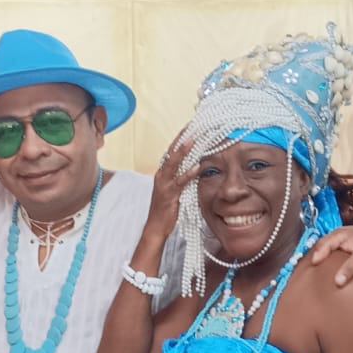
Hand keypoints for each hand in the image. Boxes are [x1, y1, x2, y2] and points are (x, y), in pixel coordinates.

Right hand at [146, 127, 198, 242]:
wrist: (156, 225)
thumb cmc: (166, 208)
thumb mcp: (175, 189)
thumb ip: (182, 176)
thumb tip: (196, 166)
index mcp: (162, 172)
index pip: (171, 151)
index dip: (180, 138)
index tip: (190, 127)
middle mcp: (161, 175)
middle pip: (171, 152)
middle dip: (181, 139)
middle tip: (192, 126)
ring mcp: (164, 184)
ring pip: (173, 164)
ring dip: (183, 151)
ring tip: (193, 140)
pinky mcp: (169, 194)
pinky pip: (179, 182)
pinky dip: (188, 174)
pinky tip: (196, 167)